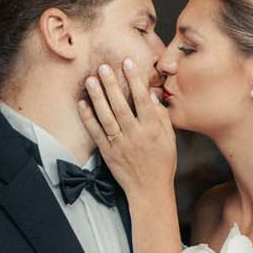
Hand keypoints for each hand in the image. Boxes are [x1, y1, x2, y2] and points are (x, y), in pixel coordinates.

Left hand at [79, 59, 175, 197]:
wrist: (150, 191)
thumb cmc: (162, 163)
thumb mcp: (169, 139)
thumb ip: (161, 117)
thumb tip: (151, 95)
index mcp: (152, 129)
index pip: (142, 99)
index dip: (135, 79)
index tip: (128, 62)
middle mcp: (135, 135)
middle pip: (121, 105)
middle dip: (112, 84)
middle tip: (103, 66)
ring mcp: (120, 144)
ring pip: (106, 117)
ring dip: (97, 97)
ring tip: (90, 79)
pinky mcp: (108, 153)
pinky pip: (96, 133)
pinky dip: (88, 118)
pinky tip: (82, 103)